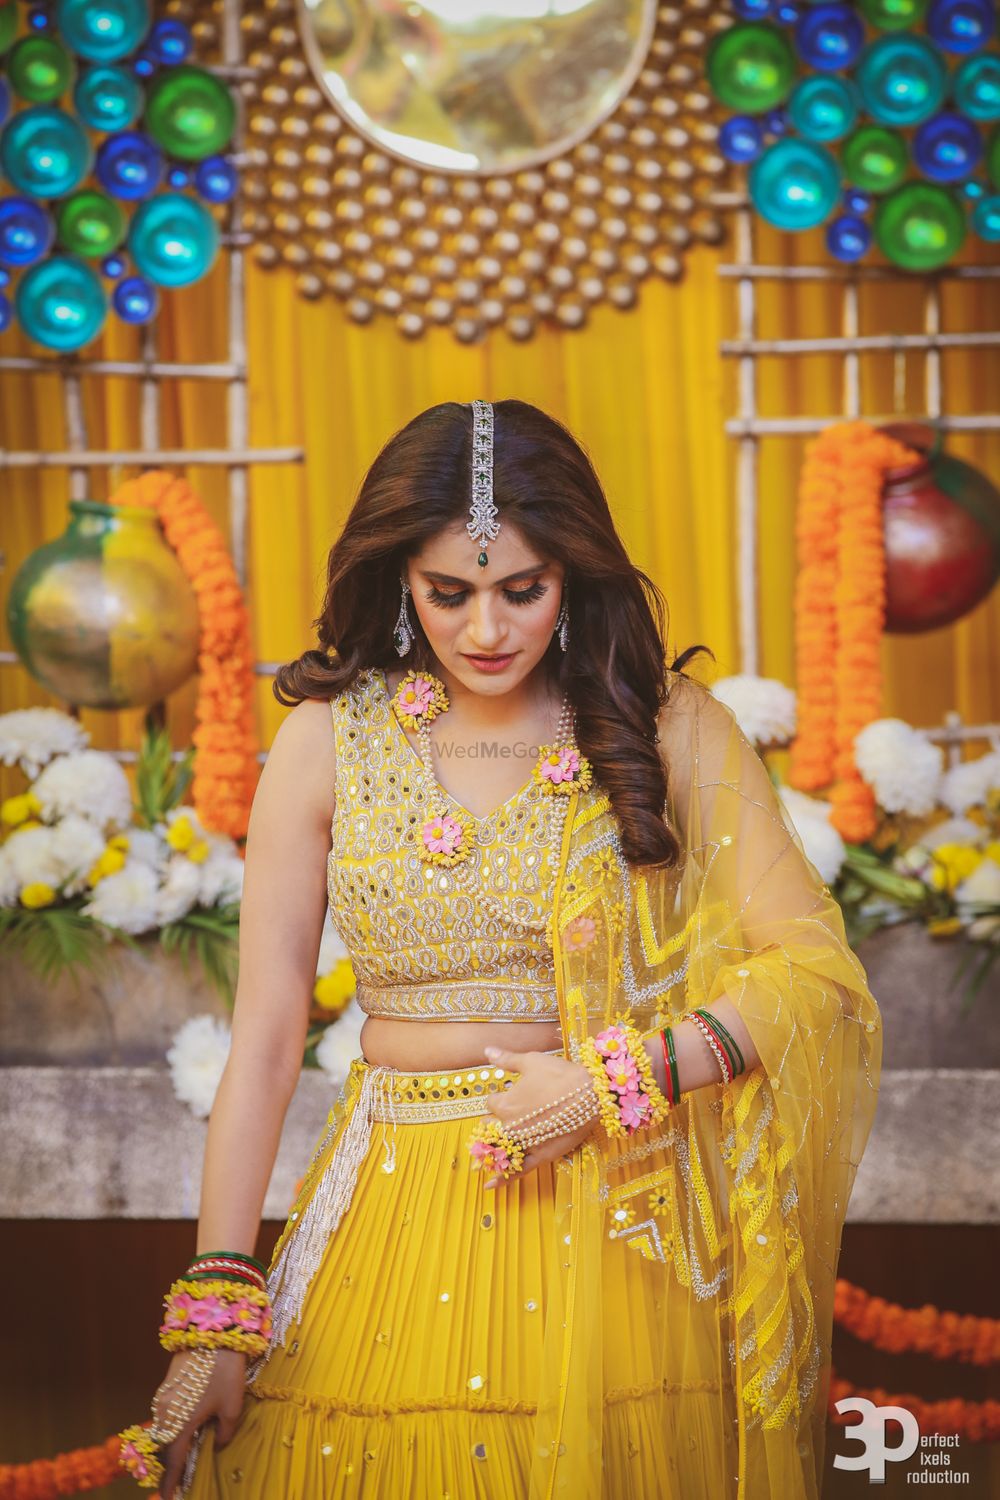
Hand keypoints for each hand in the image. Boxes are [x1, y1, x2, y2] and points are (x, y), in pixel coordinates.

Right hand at [155, 1348, 247, 1497]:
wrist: (211, 1332)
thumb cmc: (224, 1371)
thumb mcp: (232, 1405)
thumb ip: (225, 1432)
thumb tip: (217, 1445)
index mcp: (180, 1423)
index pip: (172, 1461)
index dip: (170, 1481)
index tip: (169, 1497)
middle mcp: (165, 1414)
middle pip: (163, 1448)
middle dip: (167, 1466)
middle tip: (174, 1481)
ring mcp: (162, 1399)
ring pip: (161, 1432)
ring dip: (168, 1446)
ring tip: (178, 1459)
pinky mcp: (165, 1387)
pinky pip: (163, 1417)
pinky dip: (169, 1429)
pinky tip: (181, 1431)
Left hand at [479, 1045, 599, 1188]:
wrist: (591, 1094)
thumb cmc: (561, 1075)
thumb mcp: (532, 1061)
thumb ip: (507, 1060)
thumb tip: (487, 1050)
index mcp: (505, 1103)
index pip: (491, 1103)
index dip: (500, 1097)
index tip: (513, 1094)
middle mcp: (510, 1126)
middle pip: (490, 1127)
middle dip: (496, 1121)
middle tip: (513, 1114)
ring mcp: (524, 1144)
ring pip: (500, 1149)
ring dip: (494, 1148)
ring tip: (495, 1147)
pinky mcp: (540, 1157)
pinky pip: (517, 1172)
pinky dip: (502, 1179)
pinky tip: (489, 1186)